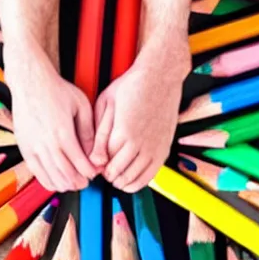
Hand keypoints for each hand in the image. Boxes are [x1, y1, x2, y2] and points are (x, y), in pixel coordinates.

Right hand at [7, 43, 96, 191]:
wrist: (30, 82)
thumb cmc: (56, 90)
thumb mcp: (81, 105)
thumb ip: (88, 130)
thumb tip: (94, 152)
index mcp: (63, 133)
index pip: (80, 163)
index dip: (90, 172)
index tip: (96, 172)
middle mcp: (46, 143)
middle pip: (66, 174)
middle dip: (79, 181)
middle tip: (87, 181)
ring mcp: (33, 147)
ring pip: (50, 177)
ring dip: (65, 184)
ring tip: (74, 183)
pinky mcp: (24, 147)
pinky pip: (36, 172)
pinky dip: (47, 181)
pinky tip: (57, 181)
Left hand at [90, 42, 187, 192]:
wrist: (159, 77)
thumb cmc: (131, 86)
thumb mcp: (106, 104)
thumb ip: (100, 134)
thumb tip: (95, 159)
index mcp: (124, 131)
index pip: (105, 161)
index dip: (96, 164)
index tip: (93, 162)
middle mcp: (141, 143)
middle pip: (119, 172)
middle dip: (107, 174)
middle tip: (102, 169)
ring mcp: (155, 147)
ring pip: (134, 178)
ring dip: (121, 180)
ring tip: (114, 174)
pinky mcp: (165, 148)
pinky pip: (151, 175)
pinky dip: (138, 182)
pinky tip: (129, 178)